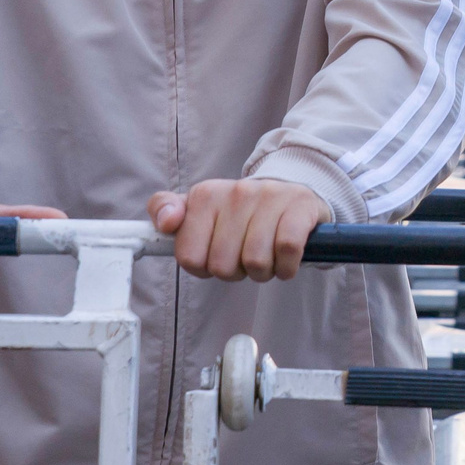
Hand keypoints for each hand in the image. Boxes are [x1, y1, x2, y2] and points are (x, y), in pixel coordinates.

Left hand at [153, 180, 331, 281]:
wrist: (292, 194)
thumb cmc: (242, 213)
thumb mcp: (200, 210)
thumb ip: (166, 210)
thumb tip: (164, 223)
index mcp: (206, 195)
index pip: (189, 257)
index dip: (204, 268)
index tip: (215, 256)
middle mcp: (236, 192)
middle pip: (222, 266)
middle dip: (235, 272)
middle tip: (244, 257)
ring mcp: (269, 197)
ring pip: (255, 262)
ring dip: (263, 272)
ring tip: (266, 257)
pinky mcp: (299, 207)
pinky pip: (286, 251)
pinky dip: (286, 266)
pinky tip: (285, 260)